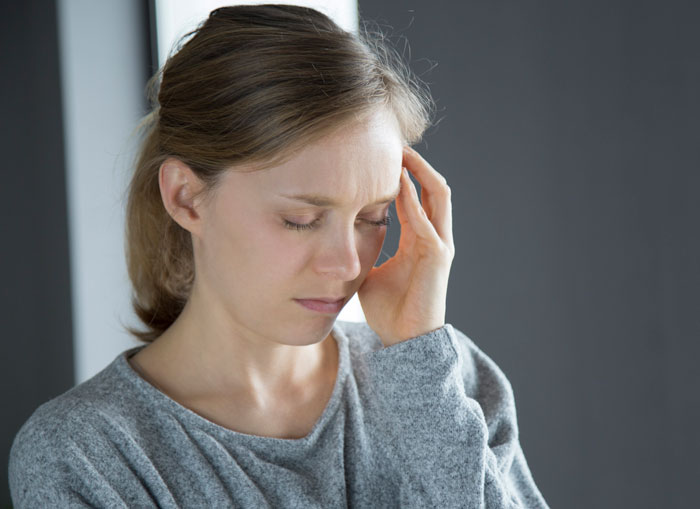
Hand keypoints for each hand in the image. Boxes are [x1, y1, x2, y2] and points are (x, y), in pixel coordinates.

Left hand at [357, 146, 454, 346]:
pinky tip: (398, 182)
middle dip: (415, 163)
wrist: (403, 341)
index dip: (400, 174)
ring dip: (420, 171)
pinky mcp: (439, 256)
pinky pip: (427, 221)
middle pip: (432, 187)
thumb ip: (363, 250)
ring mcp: (439, 245)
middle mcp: (433, 237)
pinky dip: (414, 200)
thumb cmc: (388, 309)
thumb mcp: (370, 270)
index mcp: (418, 239)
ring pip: (438, 195)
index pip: (414, 196)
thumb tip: (338, 235)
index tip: (378, 155)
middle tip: (394, 142)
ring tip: (402, 151)